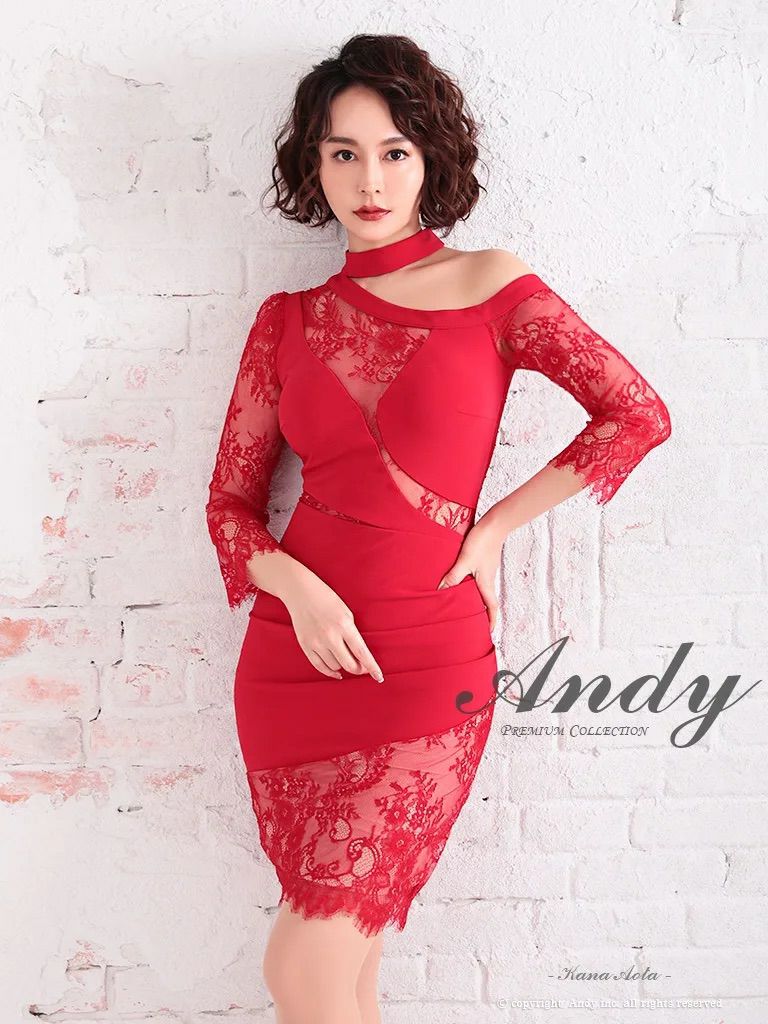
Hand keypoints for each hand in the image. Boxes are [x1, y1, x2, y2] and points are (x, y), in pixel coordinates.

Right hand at [280, 568, 384, 682]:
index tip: (379, 677)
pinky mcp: (305, 645)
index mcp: (344, 625)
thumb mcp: (346, 613)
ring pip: (335, 666)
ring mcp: (316, 642)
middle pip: (349, 664)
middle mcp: (330, 636)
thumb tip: (359, 656)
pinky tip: (336, 673)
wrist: (301, 592)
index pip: (362, 653)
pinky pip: (319, 666)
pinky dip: (329, 672)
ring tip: (346, 660)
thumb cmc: (327, 600)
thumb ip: (352, 634)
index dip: (371, 667)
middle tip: (363, 668)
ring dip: (343, 666)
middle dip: (359, 669)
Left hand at [437, 517, 505, 631]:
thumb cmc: (482, 542)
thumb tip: (441, 590)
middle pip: (487, 600)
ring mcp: (487, 570)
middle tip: (474, 623)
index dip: (491, 620)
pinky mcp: (483, 561)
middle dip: (483, 613)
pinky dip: (472, 586)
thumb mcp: (465, 560)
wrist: (494, 524)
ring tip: (465, 606)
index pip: (491, 607)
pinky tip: (462, 583)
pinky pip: (479, 579)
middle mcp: (488, 579)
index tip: (489, 632)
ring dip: (477, 599)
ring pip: (482, 589)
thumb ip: (453, 576)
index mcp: (486, 583)